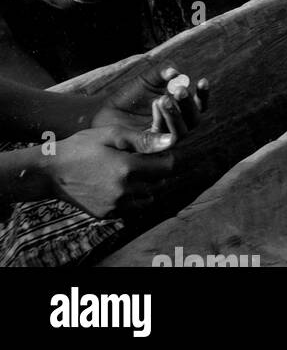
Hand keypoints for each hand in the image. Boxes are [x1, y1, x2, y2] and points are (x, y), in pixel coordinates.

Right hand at [45, 124, 178, 218]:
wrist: (50, 172)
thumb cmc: (82, 147)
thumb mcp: (112, 135)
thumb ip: (143, 139)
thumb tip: (172, 141)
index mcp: (128, 168)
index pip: (168, 166)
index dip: (166, 157)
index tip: (157, 150)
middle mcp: (124, 191)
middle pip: (159, 183)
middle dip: (158, 171)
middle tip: (145, 159)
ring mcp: (114, 206)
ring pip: (147, 198)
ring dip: (148, 186)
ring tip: (135, 172)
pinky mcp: (106, 214)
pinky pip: (131, 209)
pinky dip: (133, 198)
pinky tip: (122, 184)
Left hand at [92, 62, 209, 141]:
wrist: (104, 116)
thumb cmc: (129, 97)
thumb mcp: (146, 80)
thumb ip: (161, 72)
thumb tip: (175, 71)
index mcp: (180, 110)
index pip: (199, 105)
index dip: (203, 95)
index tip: (202, 81)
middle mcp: (177, 126)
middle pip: (194, 119)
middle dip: (188, 104)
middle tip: (180, 89)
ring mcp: (164, 139)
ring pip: (181, 132)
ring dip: (175, 114)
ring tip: (163, 98)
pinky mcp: (151, 150)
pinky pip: (162, 139)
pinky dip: (161, 120)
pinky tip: (154, 104)